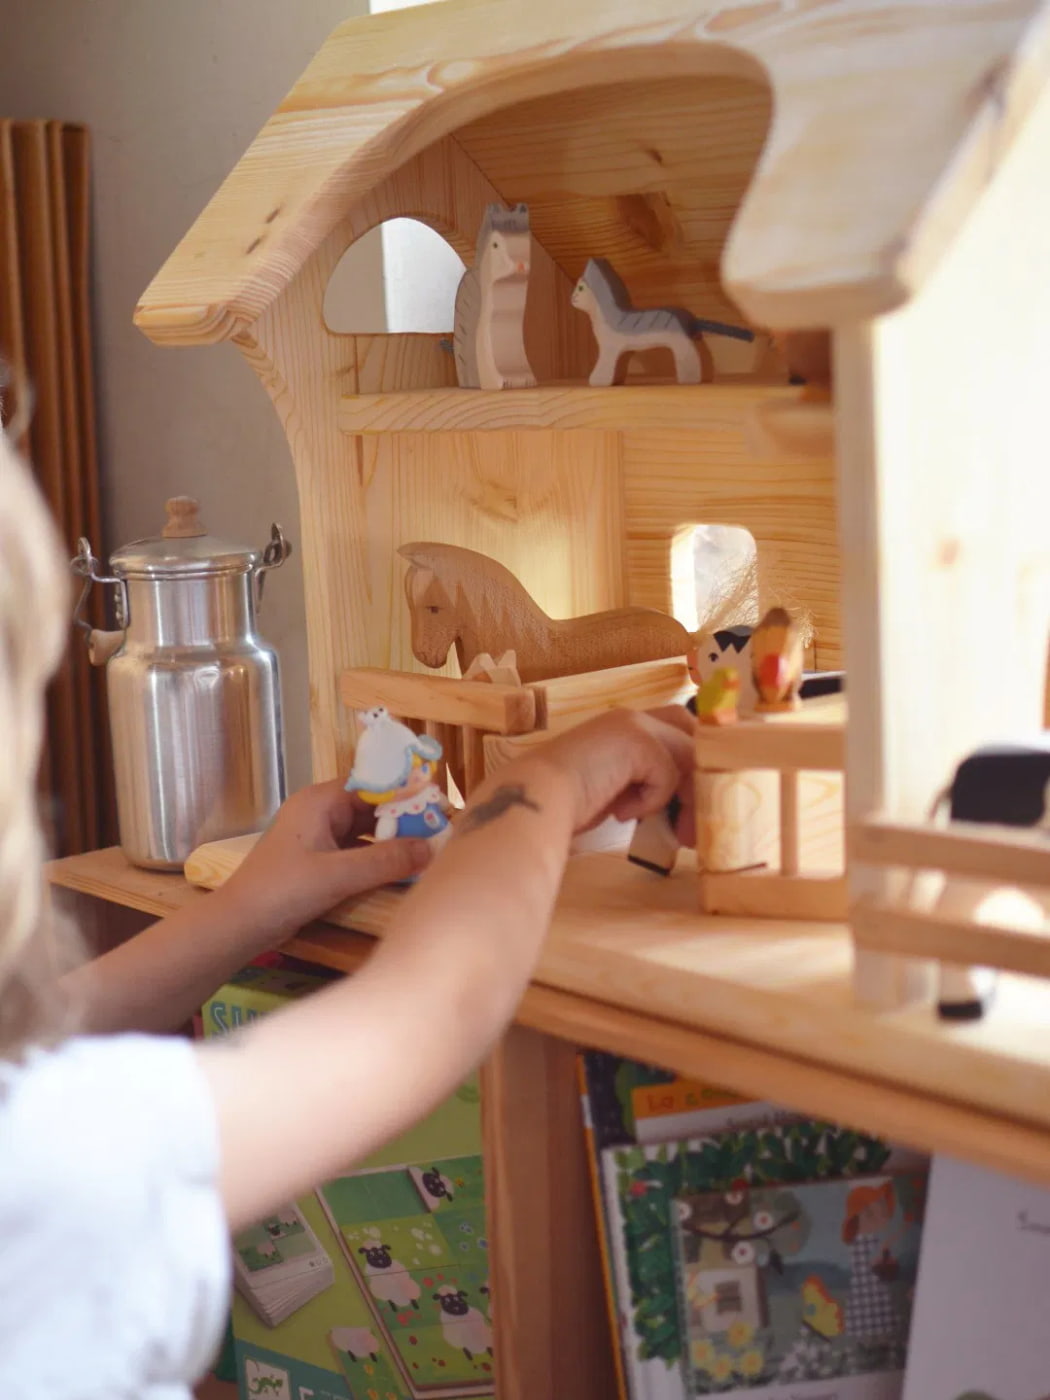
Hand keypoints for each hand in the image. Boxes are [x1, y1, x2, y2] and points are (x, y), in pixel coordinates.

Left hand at [219, 780, 431, 942]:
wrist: (239, 925)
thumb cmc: (282, 891)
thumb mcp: (337, 876)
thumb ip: (385, 861)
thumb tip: (431, 848)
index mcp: (320, 802)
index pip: (371, 784)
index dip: (404, 793)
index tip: (437, 805)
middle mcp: (320, 812)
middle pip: (370, 807)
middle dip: (403, 819)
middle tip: (440, 831)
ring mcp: (318, 837)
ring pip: (365, 831)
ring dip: (392, 840)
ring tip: (427, 850)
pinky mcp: (318, 861)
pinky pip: (356, 851)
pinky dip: (377, 857)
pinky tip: (400, 870)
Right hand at [521, 707, 696, 842]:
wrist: (535, 798)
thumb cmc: (565, 802)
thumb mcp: (614, 788)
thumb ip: (642, 783)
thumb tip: (681, 807)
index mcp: (622, 725)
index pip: (677, 731)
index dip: (692, 763)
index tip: (693, 805)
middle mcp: (631, 717)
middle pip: (692, 735)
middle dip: (702, 775)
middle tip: (696, 824)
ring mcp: (634, 724)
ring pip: (689, 757)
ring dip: (688, 799)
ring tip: (678, 833)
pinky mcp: (637, 740)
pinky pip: (668, 775)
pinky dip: (651, 800)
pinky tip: (622, 812)